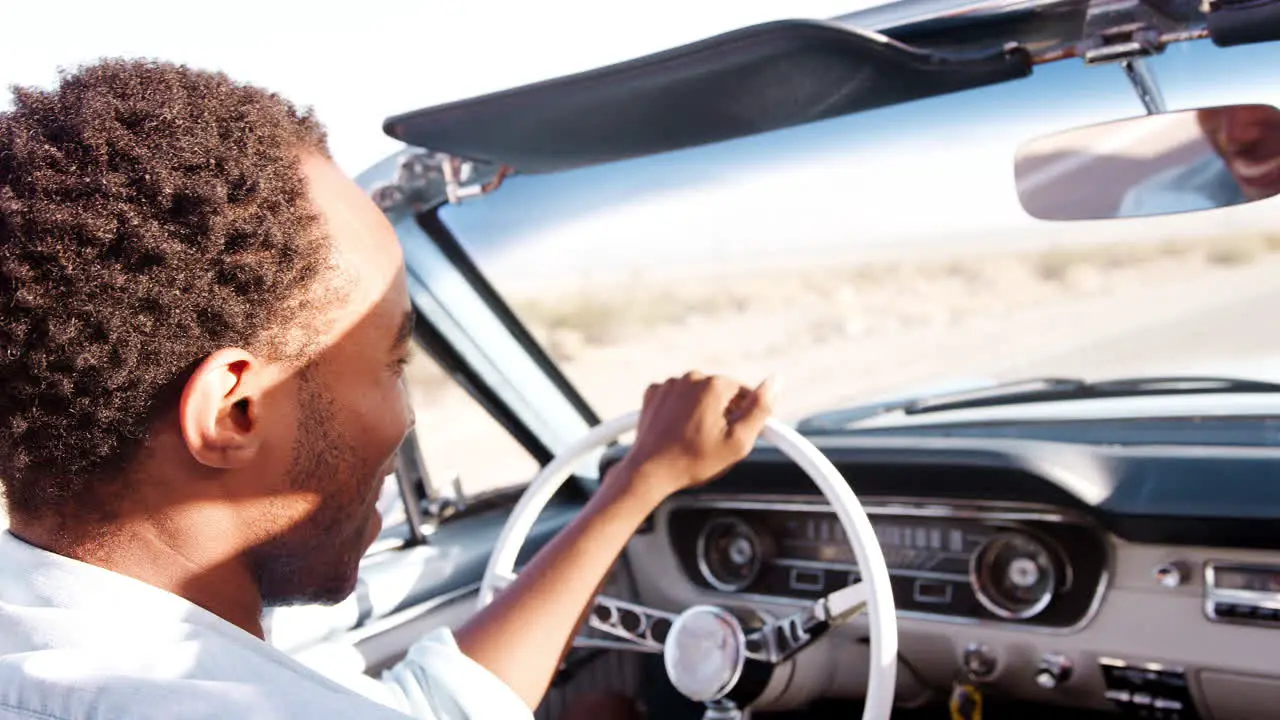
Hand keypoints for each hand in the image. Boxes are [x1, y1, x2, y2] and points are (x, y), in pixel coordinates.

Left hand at [615, 371, 776, 499]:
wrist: (649, 472)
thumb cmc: (694, 461)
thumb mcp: (738, 441)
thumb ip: (760, 408)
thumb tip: (777, 380)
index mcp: (714, 385)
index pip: (744, 393)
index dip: (745, 415)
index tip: (738, 435)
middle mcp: (690, 377)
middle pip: (720, 393)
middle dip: (723, 413)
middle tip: (716, 441)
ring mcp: (669, 384)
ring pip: (697, 394)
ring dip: (701, 411)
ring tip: (695, 438)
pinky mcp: (653, 394)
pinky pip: (676, 398)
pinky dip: (680, 410)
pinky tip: (679, 430)